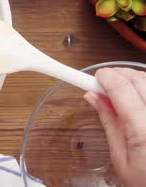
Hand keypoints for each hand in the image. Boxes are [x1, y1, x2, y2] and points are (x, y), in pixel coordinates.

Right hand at [84, 67, 145, 186]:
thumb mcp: (121, 159)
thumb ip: (110, 123)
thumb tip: (93, 97)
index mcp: (145, 132)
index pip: (121, 88)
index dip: (105, 78)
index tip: (94, 78)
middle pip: (139, 79)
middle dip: (119, 75)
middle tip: (105, 84)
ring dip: (136, 80)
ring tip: (124, 93)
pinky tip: (141, 99)